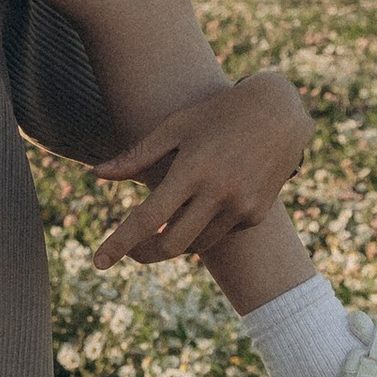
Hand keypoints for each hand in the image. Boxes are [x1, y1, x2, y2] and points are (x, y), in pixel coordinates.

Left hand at [90, 70, 309, 267]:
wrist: (279, 113)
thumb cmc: (217, 113)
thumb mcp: (175, 126)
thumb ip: (137, 155)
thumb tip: (97, 175)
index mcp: (193, 169)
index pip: (148, 218)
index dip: (120, 243)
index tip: (98, 263)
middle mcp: (219, 193)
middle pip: (172, 244)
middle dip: (145, 254)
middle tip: (130, 253)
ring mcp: (242, 207)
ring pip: (197, 244)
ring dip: (175, 240)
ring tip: (164, 222)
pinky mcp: (257, 214)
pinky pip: (221, 233)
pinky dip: (204, 227)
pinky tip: (206, 203)